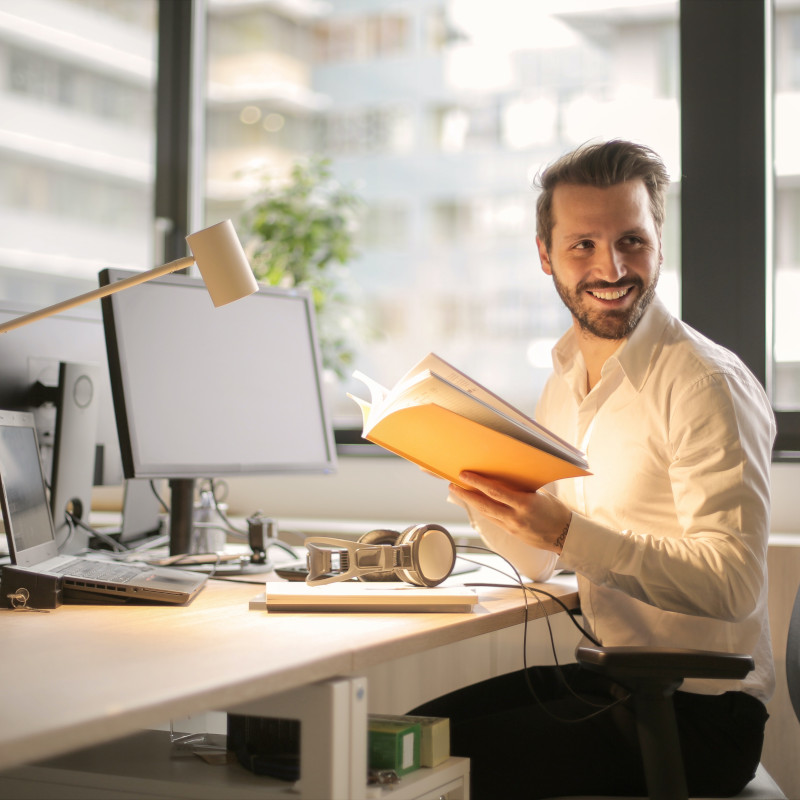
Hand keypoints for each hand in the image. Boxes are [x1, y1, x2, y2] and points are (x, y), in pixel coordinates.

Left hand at [449, 471, 572, 553]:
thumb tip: (505, 476)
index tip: (465, 475)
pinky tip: (475, 502)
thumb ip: (522, 487)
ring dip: (471, 502)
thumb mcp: (541, 494)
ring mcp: (512, 527)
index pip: (495, 491)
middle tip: (453, 485)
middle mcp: (516, 517)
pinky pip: (493, 519)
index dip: (477, 483)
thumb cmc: (556, 511)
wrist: (565, 536)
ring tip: (459, 492)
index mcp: (525, 504)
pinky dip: (483, 510)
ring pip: (486, 513)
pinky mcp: (511, 533)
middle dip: (466, 494)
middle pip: (484, 504)